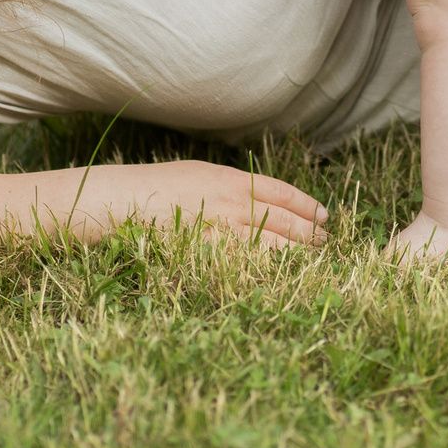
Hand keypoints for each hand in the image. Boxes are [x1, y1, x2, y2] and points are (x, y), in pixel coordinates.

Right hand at [110, 161, 329, 250]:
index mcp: (231, 179)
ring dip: (298, 252)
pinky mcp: (209, 254)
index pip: (282, 192)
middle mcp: (232, 203)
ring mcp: (221, 230)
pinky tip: (284, 272)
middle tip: (326, 241)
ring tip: (314, 258)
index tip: (324, 215)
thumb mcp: (198, 174)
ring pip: (274, 244)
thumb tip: (256, 196)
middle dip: (309, 232)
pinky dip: (270, 268)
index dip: (307, 205)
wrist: (121, 201)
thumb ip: (229, 185)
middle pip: (285, 219)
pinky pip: (248, 263)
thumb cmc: (155, 186)